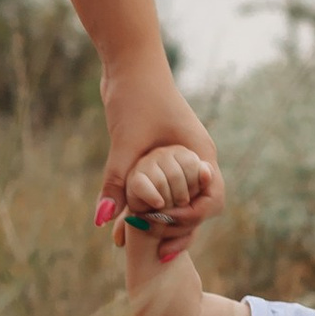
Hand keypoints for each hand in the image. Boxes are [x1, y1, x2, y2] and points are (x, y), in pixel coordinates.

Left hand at [96, 56, 224, 247]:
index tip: (164, 228)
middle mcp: (192, 160)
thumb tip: (102, 221)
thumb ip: (117, 182)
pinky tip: (118, 223)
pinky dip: (140, 206)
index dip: (192, 220)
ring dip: (155, 222)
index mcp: (199, 155)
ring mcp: (177, 159)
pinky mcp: (157, 157)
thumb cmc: (136, 96)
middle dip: (174, 230)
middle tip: (155, 252)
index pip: (212, 200)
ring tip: (129, 243)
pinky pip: (155, 189)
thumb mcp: (126, 142)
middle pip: (195, 207)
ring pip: (173, 200)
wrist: (127, 63)